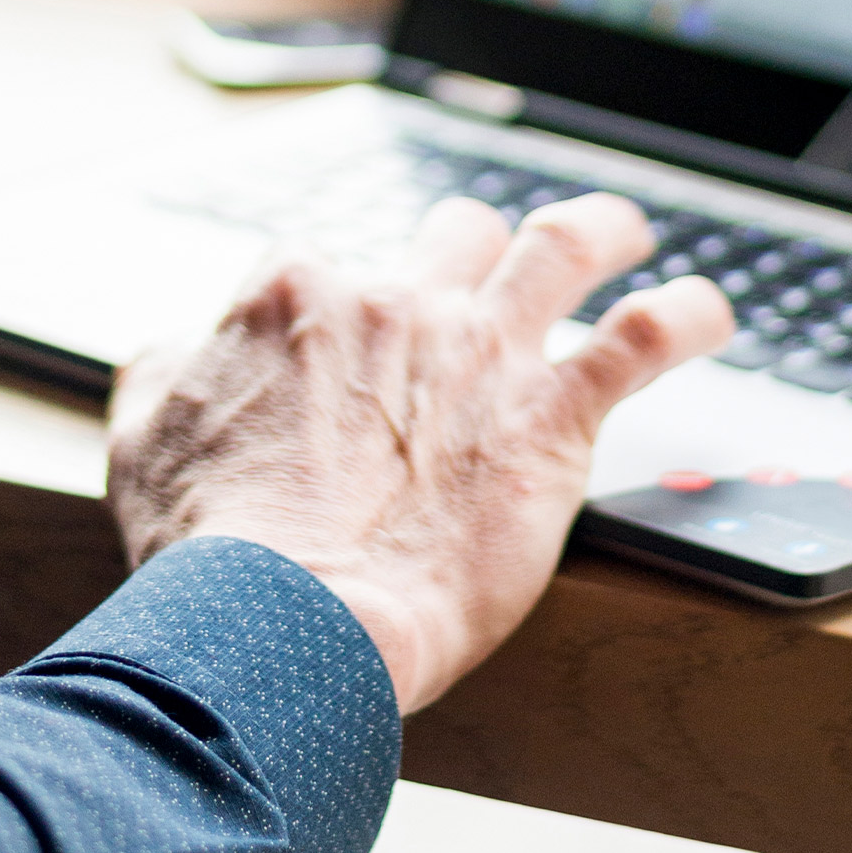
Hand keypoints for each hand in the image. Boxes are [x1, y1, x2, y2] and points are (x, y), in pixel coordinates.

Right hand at [106, 194, 732, 713]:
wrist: (280, 624)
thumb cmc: (208, 548)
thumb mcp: (145, 436)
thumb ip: (169, 369)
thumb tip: (186, 347)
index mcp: (296, 297)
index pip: (329, 268)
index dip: (342, 312)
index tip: (349, 357)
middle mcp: (395, 301)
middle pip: (452, 235)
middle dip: (471, 251)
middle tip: (490, 278)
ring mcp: (479, 350)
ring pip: (560, 244)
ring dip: (601, 228)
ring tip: (624, 229)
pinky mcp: (548, 417)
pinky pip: (643, 340)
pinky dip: (685, 314)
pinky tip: (706, 312)